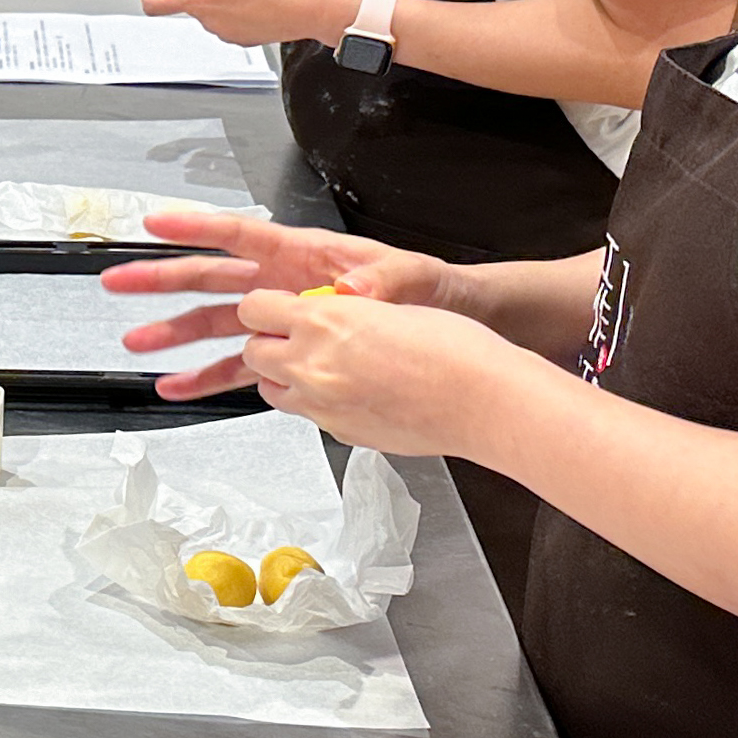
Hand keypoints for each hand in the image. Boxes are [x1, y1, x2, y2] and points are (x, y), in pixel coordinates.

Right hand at [98, 205, 451, 399]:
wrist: (448, 323)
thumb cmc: (429, 289)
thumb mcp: (411, 280)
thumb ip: (379, 285)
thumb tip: (349, 294)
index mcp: (304, 254)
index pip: (241, 234)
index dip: (197, 227)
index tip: (157, 223)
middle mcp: (281, 283)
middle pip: (210, 278)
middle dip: (162, 279)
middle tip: (119, 281)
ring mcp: (278, 318)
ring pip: (214, 324)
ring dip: (174, 335)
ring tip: (137, 345)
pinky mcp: (284, 350)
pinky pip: (238, 365)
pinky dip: (207, 377)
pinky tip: (179, 387)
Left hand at [224, 280, 533, 459]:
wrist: (483, 401)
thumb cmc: (453, 350)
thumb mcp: (389, 305)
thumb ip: (344, 310)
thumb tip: (325, 310)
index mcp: (323, 320)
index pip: (254, 307)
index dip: (265, 305)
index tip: (277, 305)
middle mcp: (312, 364)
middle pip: (254, 352)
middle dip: (269, 342)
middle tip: (296, 337)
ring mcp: (321, 404)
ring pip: (270, 389)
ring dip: (284, 376)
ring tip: (320, 366)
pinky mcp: (338, 432)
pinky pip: (307, 415)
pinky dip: (316, 403)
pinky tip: (349, 392)